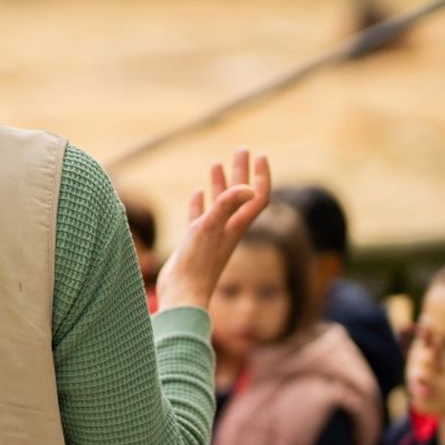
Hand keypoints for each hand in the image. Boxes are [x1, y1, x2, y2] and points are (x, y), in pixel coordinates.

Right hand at [155, 148, 270, 310]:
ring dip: (221, 184)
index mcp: (236, 226)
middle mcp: (227, 229)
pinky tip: (198, 193)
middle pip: (240, 196)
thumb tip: (248, 188)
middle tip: (242, 150)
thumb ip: (226, 206)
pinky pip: (200, 217)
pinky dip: (200, 202)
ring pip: (220, 204)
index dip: (261, 176)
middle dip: (241, 172)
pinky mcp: (195, 243)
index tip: (259, 155)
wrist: (182, 294)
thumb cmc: (196, 264)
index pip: (257, 197)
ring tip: (217, 164)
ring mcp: (211, 236)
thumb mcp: (210, 229)